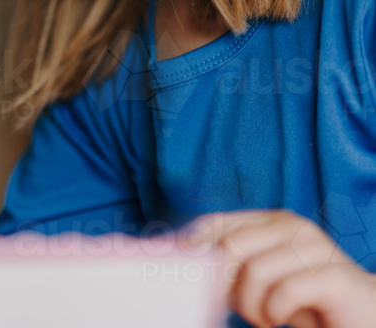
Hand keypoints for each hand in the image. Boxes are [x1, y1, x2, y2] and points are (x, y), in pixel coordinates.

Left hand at [180, 208, 375, 327]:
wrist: (364, 315)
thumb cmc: (306, 299)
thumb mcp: (263, 280)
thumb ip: (233, 268)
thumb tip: (186, 264)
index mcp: (271, 221)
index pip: (216, 223)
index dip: (193, 247)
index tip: (180, 273)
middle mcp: (292, 226)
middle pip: (231, 247)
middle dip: (226, 287)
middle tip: (241, 310)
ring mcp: (315, 247)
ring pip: (254, 271)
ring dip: (252, 307)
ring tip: (265, 319)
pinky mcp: (333, 275)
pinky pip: (285, 292)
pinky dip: (275, 313)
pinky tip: (281, 320)